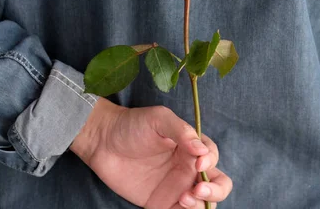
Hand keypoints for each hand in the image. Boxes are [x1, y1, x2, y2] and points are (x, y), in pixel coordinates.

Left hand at [69, 97, 232, 207]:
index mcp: (190, 147)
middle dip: (216, 190)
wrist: (102, 140)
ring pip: (203, 203)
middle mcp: (187, 168)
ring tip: (184, 198)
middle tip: (198, 189)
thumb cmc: (132, 124)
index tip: (198, 163)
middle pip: (218, 184)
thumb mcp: (159, 119)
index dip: (211, 162)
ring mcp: (174, 187)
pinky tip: (177, 206)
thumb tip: (202, 151)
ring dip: (202, 204)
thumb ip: (182, 132)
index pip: (212, 157)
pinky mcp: (160, 203)